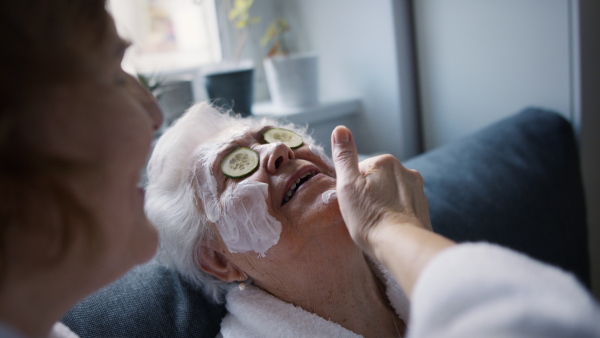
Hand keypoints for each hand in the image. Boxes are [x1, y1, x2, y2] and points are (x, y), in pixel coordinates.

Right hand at [331, 126, 431, 256]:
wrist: (402, 246)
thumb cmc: (370, 218)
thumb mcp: (348, 186)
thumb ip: (344, 156)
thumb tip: (340, 130)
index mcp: (386, 162)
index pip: (360, 170)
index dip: (352, 188)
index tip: (353, 204)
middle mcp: (405, 171)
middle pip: (376, 180)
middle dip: (368, 195)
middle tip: (362, 215)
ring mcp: (417, 190)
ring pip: (390, 194)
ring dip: (383, 204)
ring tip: (376, 223)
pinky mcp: (424, 208)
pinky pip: (403, 207)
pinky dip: (395, 215)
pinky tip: (389, 228)